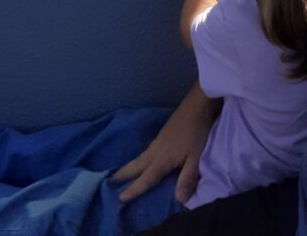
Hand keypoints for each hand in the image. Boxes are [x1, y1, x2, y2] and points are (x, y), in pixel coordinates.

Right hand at [113, 84, 220, 203]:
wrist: (197, 104)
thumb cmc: (197, 132)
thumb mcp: (196, 158)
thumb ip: (187, 178)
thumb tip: (178, 200)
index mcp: (162, 159)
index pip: (146, 178)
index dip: (134, 189)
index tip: (120, 198)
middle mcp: (156, 150)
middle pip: (136, 165)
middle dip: (123, 174)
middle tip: (108, 182)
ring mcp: (158, 141)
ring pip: (140, 157)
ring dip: (130, 166)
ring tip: (122, 174)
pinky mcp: (163, 135)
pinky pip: (146, 151)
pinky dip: (140, 159)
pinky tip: (144, 159)